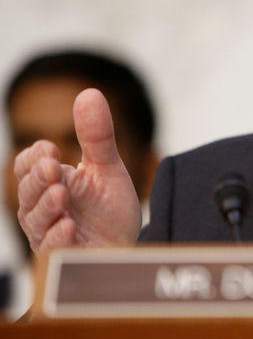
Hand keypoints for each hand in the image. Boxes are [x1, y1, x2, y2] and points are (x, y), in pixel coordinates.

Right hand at [14, 88, 141, 253]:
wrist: (128, 243)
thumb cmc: (109, 208)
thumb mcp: (107, 167)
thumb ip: (97, 136)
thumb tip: (89, 93)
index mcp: (51, 181)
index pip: (27, 165)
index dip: (34, 157)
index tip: (50, 149)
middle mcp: (43, 207)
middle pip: (27, 190)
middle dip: (38, 178)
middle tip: (53, 168)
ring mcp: (49, 232)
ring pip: (34, 219)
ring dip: (46, 205)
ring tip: (61, 193)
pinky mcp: (63, 256)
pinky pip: (51, 249)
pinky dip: (57, 236)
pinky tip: (68, 225)